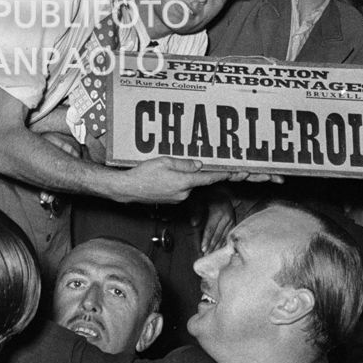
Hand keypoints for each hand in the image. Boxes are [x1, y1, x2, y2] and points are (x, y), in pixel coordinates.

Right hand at [115, 157, 230, 205]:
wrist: (128, 189)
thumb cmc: (143, 174)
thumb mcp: (164, 162)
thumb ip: (184, 164)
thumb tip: (199, 165)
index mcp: (184, 182)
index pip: (208, 178)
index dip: (222, 175)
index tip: (235, 172)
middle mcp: (183, 193)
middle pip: (197, 180)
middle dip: (195, 172)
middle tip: (189, 162)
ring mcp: (177, 198)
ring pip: (187, 184)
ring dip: (184, 176)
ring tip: (168, 168)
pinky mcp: (171, 200)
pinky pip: (180, 188)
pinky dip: (177, 181)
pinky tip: (165, 176)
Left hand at [200, 193, 236, 254]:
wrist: (220, 190)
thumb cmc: (206, 195)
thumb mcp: (199, 200)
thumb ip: (196, 212)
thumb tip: (193, 224)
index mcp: (218, 211)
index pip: (211, 229)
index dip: (206, 239)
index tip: (202, 249)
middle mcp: (227, 216)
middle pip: (218, 234)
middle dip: (211, 246)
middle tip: (206, 255)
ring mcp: (231, 219)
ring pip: (224, 236)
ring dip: (218, 246)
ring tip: (211, 255)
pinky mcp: (233, 221)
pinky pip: (228, 234)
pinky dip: (224, 242)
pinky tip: (220, 249)